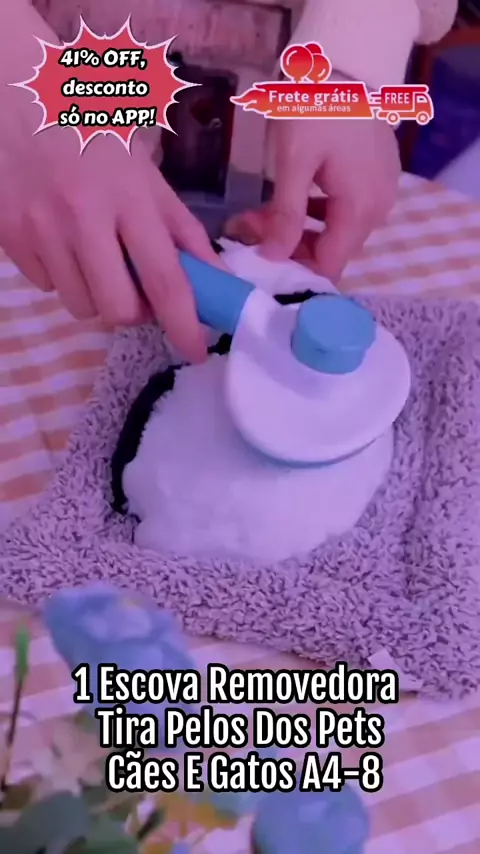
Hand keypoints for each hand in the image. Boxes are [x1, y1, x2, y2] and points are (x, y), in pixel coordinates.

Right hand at [0, 115, 219, 361]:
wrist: (16, 97)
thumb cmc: (95, 131)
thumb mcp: (146, 173)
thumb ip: (182, 229)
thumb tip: (216, 281)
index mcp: (128, 197)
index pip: (164, 279)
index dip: (184, 324)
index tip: (197, 351)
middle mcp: (82, 217)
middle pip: (117, 309)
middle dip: (133, 311)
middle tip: (135, 287)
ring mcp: (39, 229)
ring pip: (79, 305)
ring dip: (96, 293)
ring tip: (94, 254)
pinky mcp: (8, 235)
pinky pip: (46, 286)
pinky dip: (61, 276)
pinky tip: (61, 240)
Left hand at [226, 117, 399, 281]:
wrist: (346, 63)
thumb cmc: (315, 109)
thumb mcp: (294, 162)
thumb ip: (286, 214)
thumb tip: (273, 257)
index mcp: (360, 210)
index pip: (329, 266)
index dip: (293, 271)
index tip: (257, 260)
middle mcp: (377, 211)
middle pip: (330, 250)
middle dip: (287, 246)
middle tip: (248, 226)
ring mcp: (379, 195)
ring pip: (333, 232)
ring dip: (296, 229)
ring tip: (257, 213)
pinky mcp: (375, 181)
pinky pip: (342, 212)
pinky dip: (313, 213)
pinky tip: (287, 199)